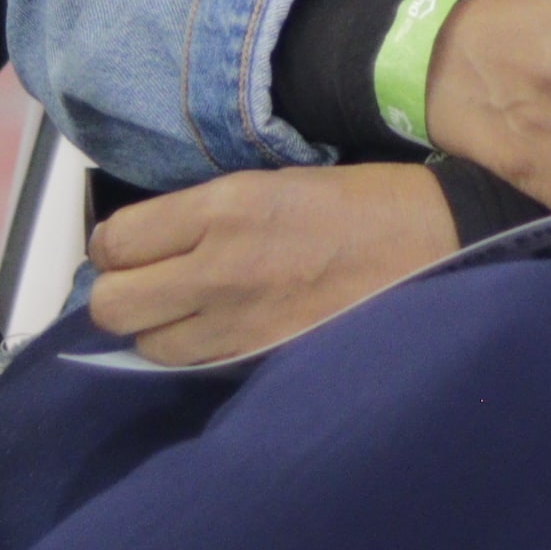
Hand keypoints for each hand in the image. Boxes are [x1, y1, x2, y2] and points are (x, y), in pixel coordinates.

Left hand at [86, 161, 454, 363]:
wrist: (437, 246)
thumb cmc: (362, 202)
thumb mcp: (273, 180)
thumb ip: (206, 212)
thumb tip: (152, 239)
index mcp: (224, 207)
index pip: (115, 241)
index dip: (114, 246)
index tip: (133, 245)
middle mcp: (220, 268)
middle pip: (112, 305)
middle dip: (120, 293)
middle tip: (148, 281)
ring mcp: (241, 324)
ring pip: (148, 347)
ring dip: (156, 330)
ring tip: (185, 310)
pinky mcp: (265, 361)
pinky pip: (196, 368)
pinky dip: (195, 355)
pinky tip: (219, 334)